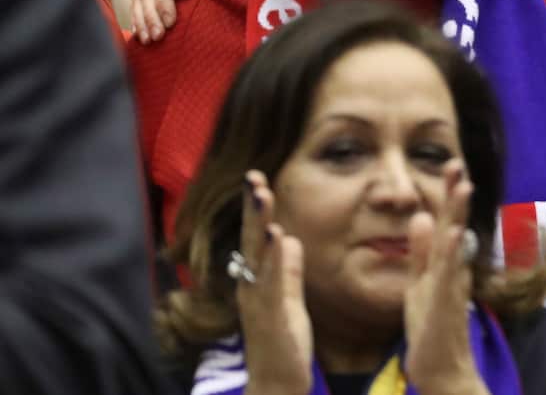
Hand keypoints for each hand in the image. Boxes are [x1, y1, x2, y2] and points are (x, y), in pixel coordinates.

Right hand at [239, 171, 313, 394]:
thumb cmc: (283, 345)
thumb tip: (291, 239)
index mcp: (256, 280)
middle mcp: (252, 286)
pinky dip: (276, 258)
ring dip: (260, 223)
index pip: (255, 237)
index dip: (254, 208)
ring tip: (263, 194)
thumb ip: (288, 270)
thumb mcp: (289, 300)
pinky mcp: (273, 317)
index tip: (256, 177)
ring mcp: (259, 301)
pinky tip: (281, 236)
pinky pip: (274, 283)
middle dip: (251, 206)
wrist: (277, 387)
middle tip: (253, 174)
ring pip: (258, 255)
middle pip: (251, 239)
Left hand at [403, 161, 486, 394]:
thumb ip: (420, 251)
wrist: (442, 368)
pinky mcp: (444, 303)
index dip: (448, 192)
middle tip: (457, 162)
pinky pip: (448, 274)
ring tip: (463, 187)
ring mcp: (450, 284)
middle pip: (455, 223)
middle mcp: (452, 268)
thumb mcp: (419, 282)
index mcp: (444, 261)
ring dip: (459, 215)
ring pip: (454, 243)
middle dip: (456, 193)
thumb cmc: (430, 326)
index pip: (447, 219)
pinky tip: (453, 233)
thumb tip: (421, 215)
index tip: (451, 163)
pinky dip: (451, 252)